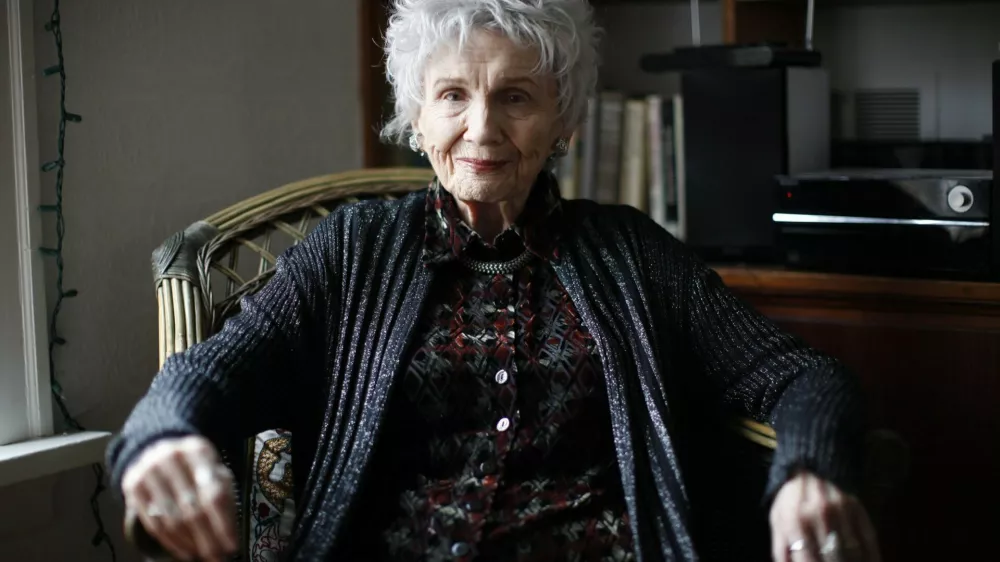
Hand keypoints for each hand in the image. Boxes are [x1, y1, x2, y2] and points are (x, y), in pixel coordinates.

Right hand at [121, 436, 237, 561]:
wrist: (158, 449)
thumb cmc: (195, 466)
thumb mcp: (214, 470)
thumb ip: (224, 495)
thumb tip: (229, 534)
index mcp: (197, 450)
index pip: (214, 493)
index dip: (223, 523)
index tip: (233, 546)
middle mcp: (170, 457)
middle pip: (192, 509)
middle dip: (208, 539)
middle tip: (218, 558)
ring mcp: (148, 471)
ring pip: (171, 519)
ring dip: (190, 543)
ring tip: (204, 556)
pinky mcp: (132, 486)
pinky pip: (153, 523)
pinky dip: (171, 542)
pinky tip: (185, 551)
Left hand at [769, 471, 879, 561]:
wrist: (809, 464)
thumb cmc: (790, 499)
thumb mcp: (777, 521)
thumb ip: (781, 550)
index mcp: (794, 523)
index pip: (809, 560)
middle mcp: (819, 518)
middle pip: (834, 559)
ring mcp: (841, 513)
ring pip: (853, 553)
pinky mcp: (858, 509)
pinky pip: (869, 541)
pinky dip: (871, 558)